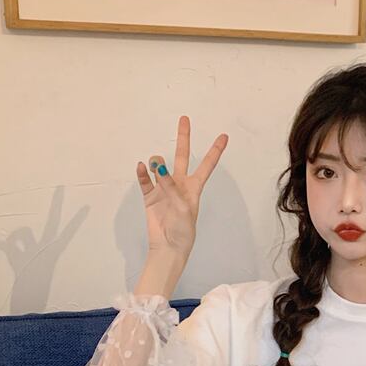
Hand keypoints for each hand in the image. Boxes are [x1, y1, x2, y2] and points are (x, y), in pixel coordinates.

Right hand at [136, 115, 227, 258]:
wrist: (168, 247)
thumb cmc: (182, 231)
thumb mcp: (183, 209)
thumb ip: (172, 187)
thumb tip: (158, 167)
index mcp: (194, 188)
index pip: (206, 165)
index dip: (215, 150)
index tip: (224, 136)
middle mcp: (179, 185)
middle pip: (181, 156)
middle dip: (183, 137)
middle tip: (184, 119)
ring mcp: (163, 189)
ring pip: (158, 165)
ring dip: (156, 162)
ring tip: (155, 166)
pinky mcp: (150, 196)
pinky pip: (144, 179)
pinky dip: (141, 173)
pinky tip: (141, 168)